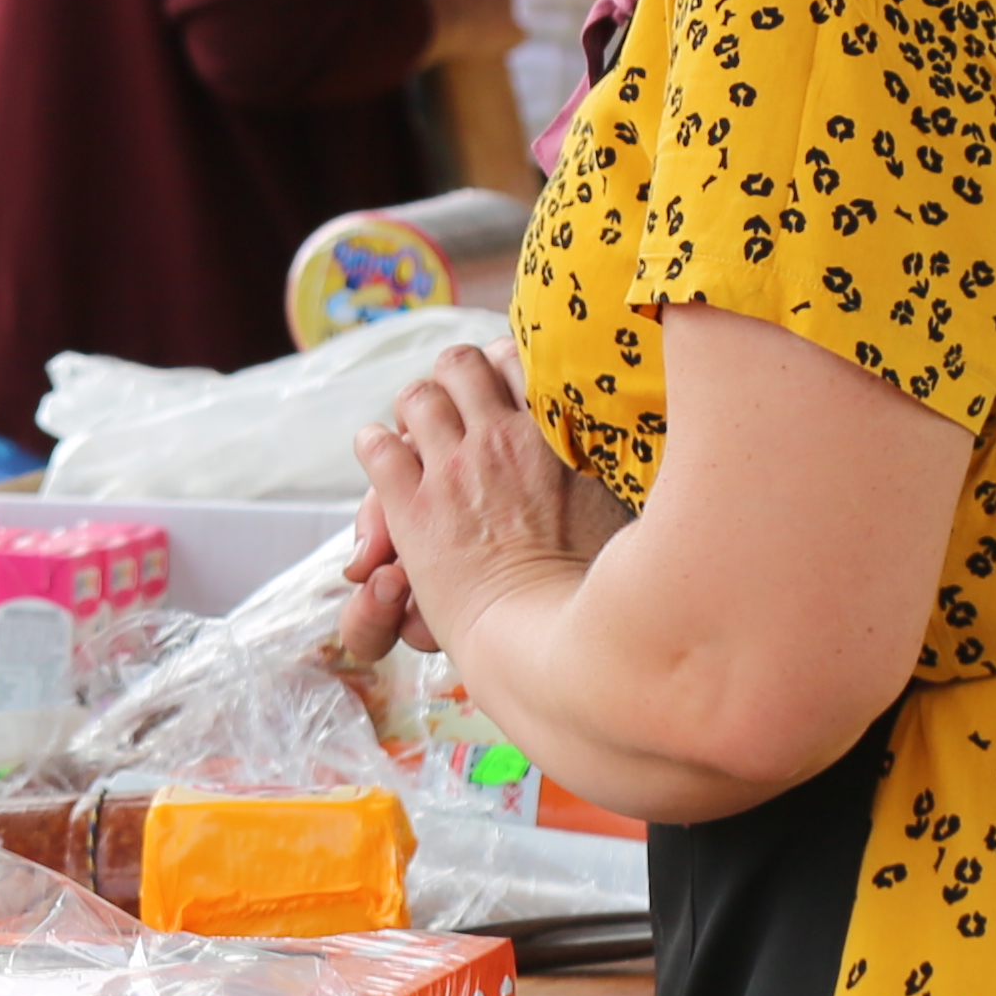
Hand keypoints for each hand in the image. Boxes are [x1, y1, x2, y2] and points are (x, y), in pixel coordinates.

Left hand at [341, 346, 625, 673]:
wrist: (550, 640)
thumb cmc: (595, 584)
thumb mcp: (620, 504)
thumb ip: (604, 461)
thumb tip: (620, 432)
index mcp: (553, 432)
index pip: (516, 356)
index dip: (500, 367)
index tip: (499, 391)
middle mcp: (500, 439)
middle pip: (459, 363)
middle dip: (450, 381)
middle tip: (452, 411)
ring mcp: (452, 470)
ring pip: (415, 398)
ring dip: (413, 412)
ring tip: (417, 434)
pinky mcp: (412, 508)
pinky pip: (376, 447)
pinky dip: (374, 447)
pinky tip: (383, 458)